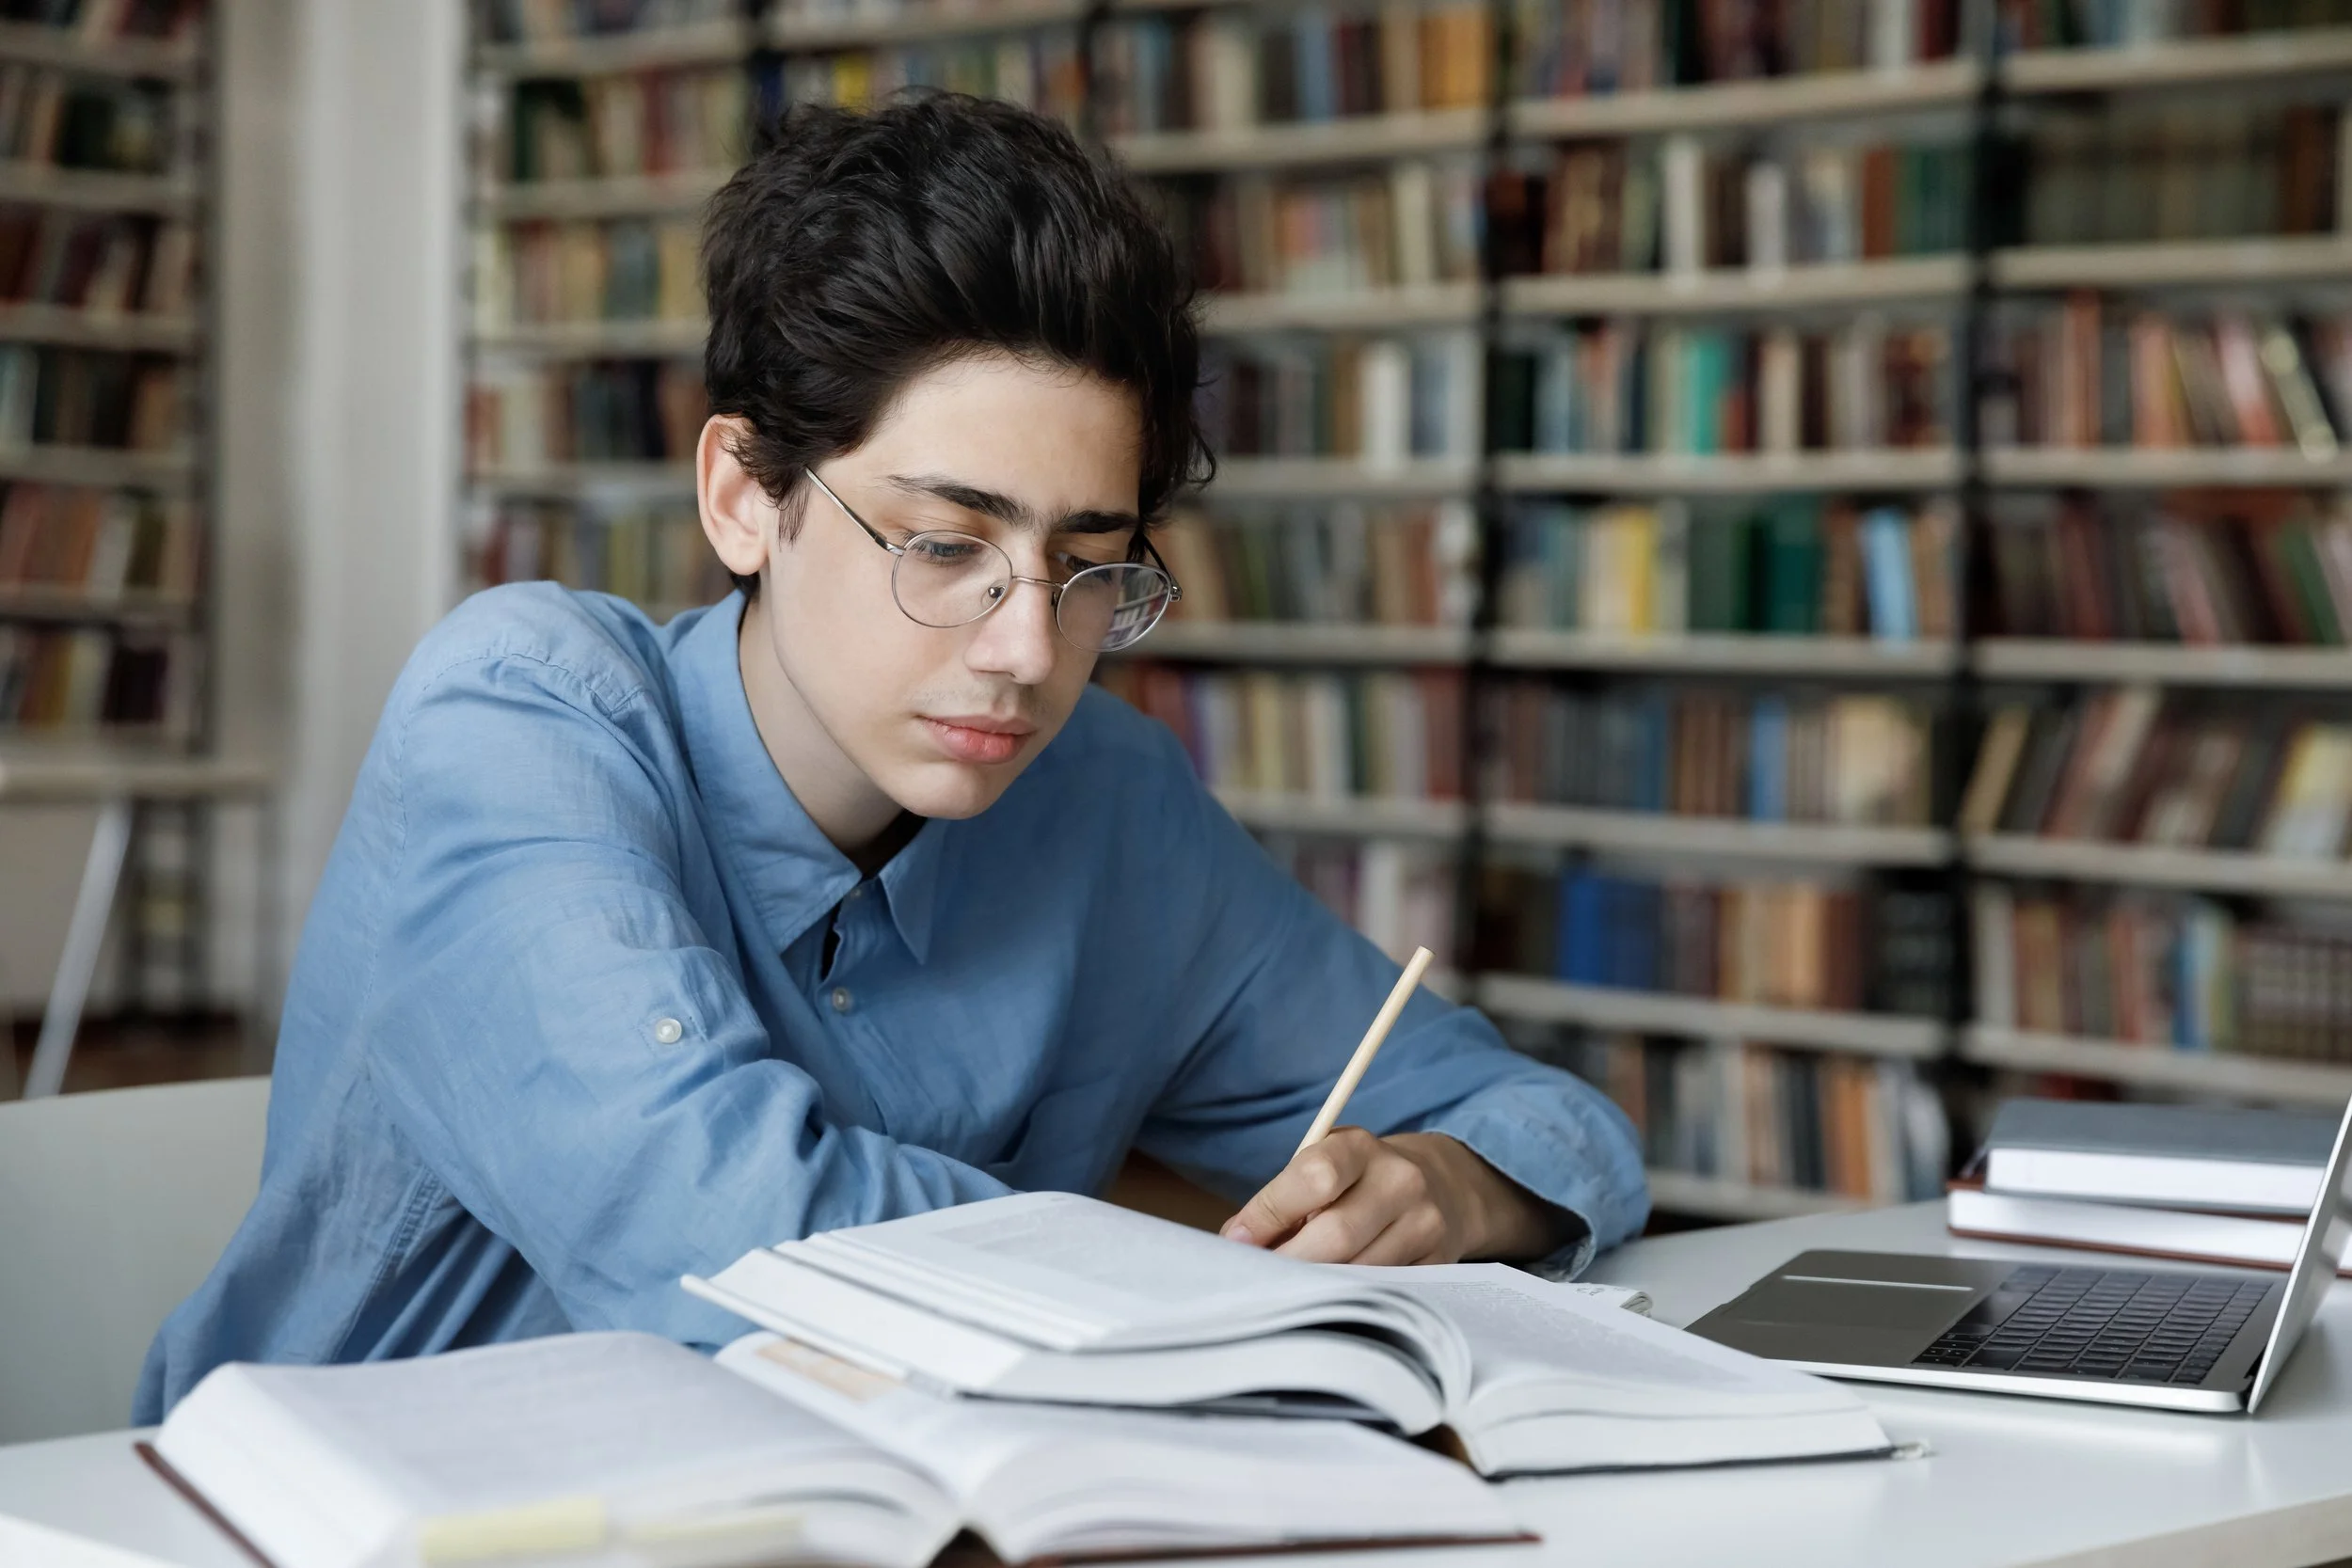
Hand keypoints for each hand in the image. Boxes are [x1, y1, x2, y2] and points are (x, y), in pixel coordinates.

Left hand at [1218, 1128, 1566, 1264]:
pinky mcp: (1438, 1262)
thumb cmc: (1359, 1179)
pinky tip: (1330, 1295)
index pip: (1313, 1177)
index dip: (1269, 1212)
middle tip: (1258, 1278)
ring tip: (1290, 1286)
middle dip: (1288, 1262)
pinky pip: (1383, 1290)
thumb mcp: (1323, 1165)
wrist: (1442, 1186)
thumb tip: (1237, 1241)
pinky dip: (1349, 1296)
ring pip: (1358, 1270)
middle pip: (1335, 1234)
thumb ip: (1282, 1197)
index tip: (1238, 1240)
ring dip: (1315, 1285)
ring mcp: (1425, 1223)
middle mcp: (1400, 1180)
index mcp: (1360, 1148)